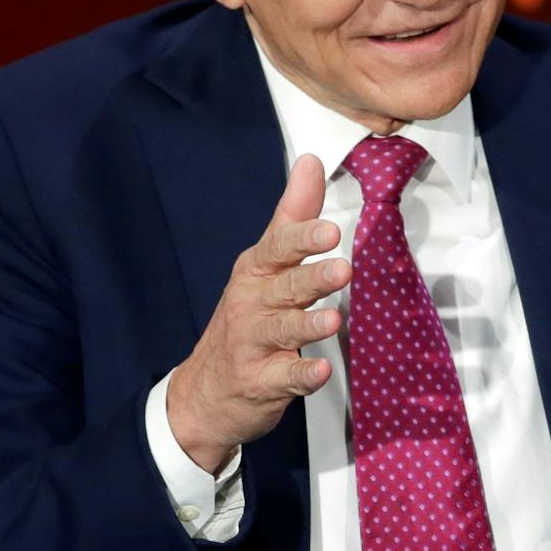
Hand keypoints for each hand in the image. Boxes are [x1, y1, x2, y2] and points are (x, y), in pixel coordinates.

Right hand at [166, 153, 350, 472]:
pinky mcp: (263, 380)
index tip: (330, 230)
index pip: (279, 248)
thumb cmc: (248, 315)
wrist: (207, 390)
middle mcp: (253, 303)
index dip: (304, 239)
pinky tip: (322, 370)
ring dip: (309, 325)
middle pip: (285, 288)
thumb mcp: (266, 262)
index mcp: (257, 270)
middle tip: (343, 270)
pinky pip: (286, 376)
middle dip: (312, 278)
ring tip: (334, 320)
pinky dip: (303, 375)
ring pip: (284, 331)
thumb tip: (311, 160)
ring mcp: (255, 343)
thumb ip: (293, 215)